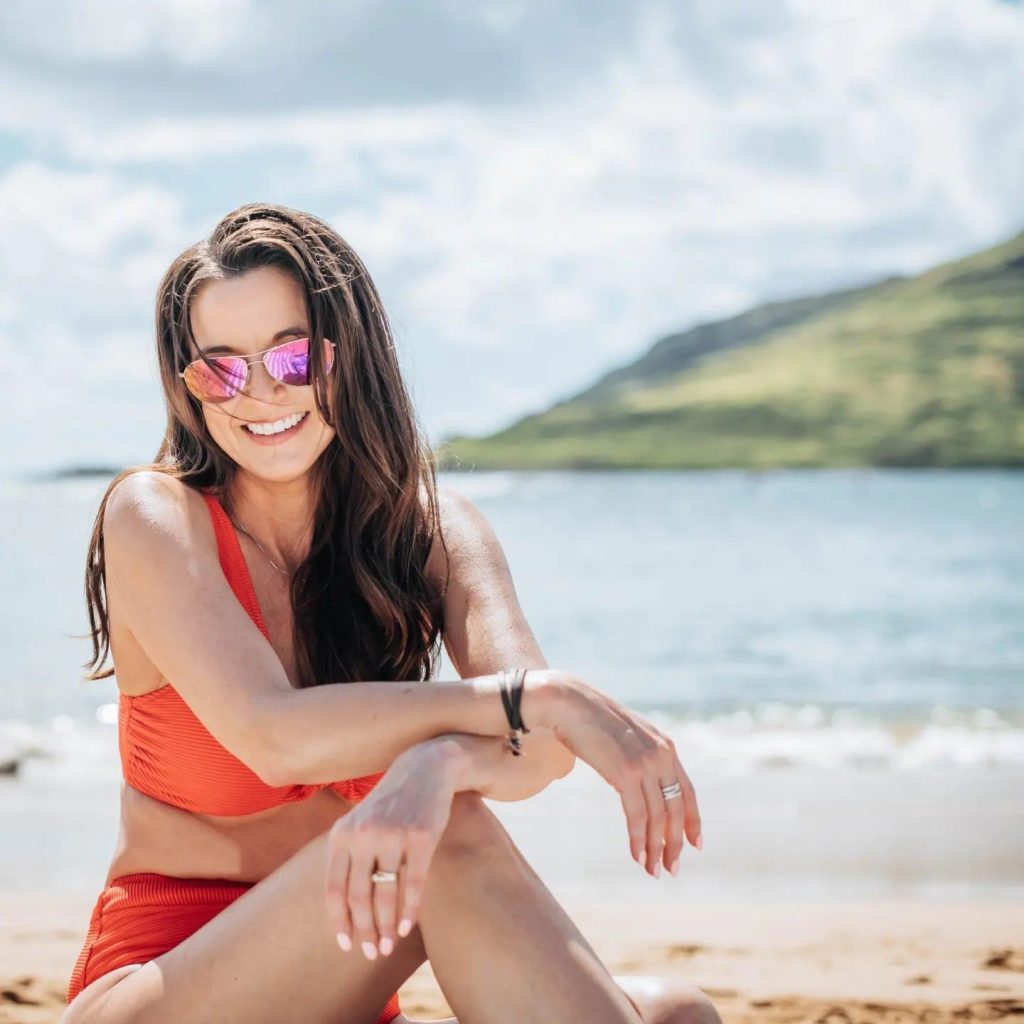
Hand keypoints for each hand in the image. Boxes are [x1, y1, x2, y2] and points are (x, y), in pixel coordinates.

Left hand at [324, 742, 456, 959]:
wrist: (424, 769)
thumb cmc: (390, 805)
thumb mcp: (359, 824)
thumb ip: (348, 858)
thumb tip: (343, 911)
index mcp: (342, 834)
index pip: (334, 889)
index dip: (339, 921)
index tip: (346, 945)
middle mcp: (364, 834)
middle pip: (358, 896)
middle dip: (365, 930)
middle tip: (372, 953)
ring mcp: (393, 835)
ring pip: (385, 894)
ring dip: (386, 927)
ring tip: (388, 946)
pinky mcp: (421, 837)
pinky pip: (413, 883)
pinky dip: (410, 910)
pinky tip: (407, 928)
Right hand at [543, 674, 701, 876]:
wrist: (568, 703)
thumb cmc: (591, 721)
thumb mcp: (626, 738)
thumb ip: (640, 757)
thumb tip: (641, 782)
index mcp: (666, 746)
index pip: (688, 791)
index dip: (693, 821)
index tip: (694, 846)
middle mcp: (662, 755)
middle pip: (677, 809)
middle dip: (675, 843)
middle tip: (671, 869)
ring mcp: (645, 764)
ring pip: (658, 817)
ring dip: (656, 848)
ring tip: (652, 870)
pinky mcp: (625, 773)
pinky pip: (637, 815)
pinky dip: (639, 839)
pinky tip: (636, 855)